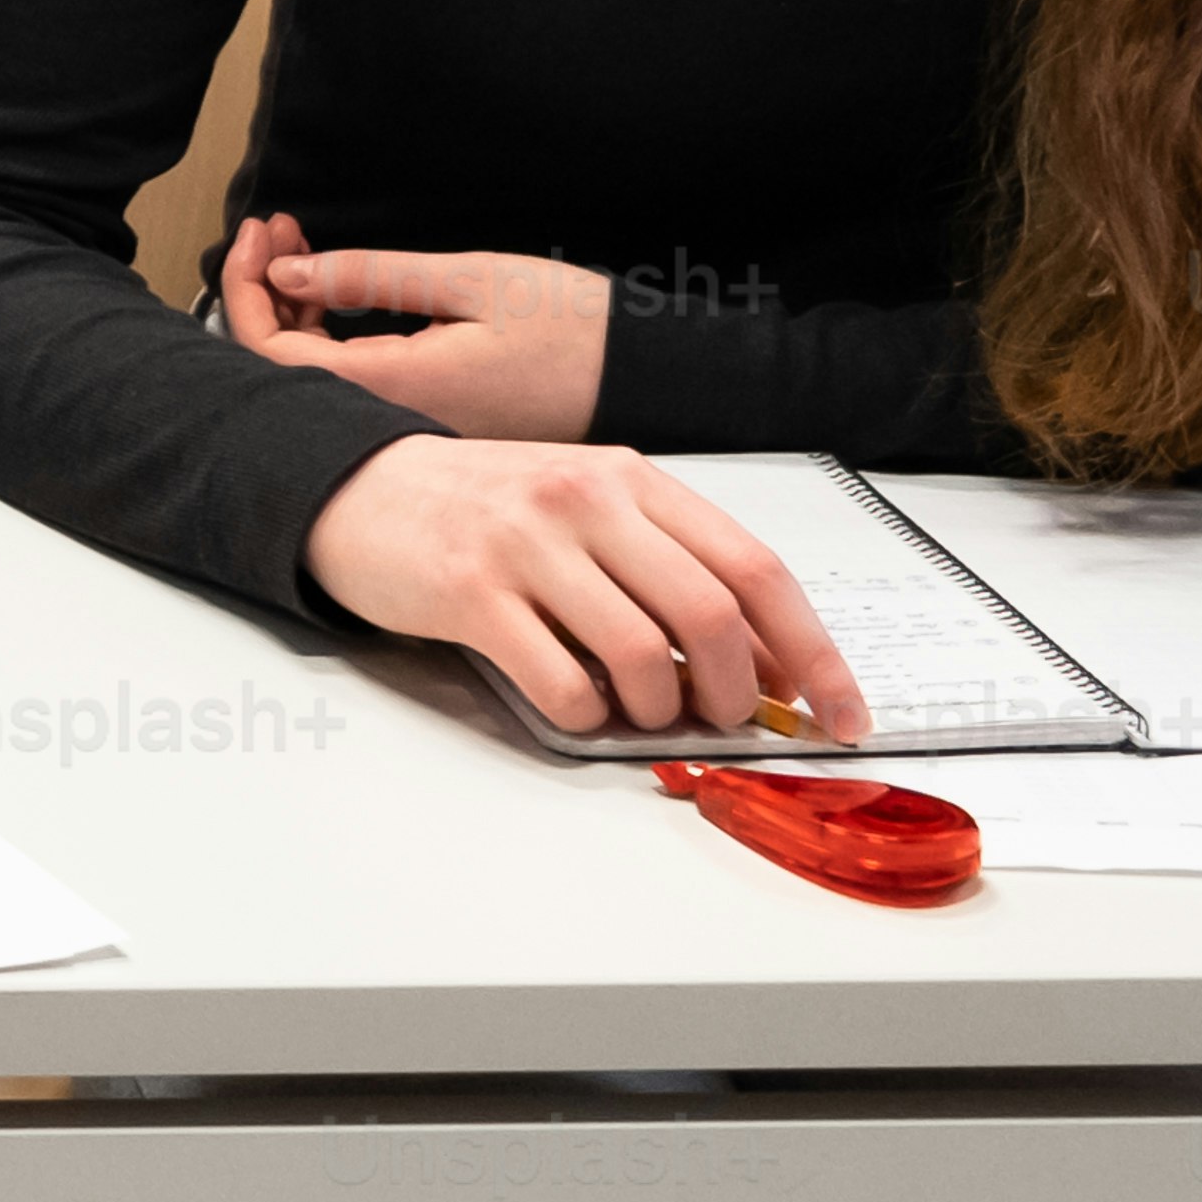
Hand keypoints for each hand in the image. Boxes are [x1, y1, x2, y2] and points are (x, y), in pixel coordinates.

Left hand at [221, 213, 614, 442]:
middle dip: (264, 290)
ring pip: (316, 374)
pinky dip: (331, 329)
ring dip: (297, 305)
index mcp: (395, 387)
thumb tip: (285, 274)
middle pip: (282, 369)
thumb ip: (370, 276)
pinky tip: (339, 288)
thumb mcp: (470, 280)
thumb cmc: (574, 328)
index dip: (245, 291)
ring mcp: (410, 425)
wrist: (646, 379)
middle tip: (278, 229)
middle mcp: (392, 420)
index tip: (261, 232)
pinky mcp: (428, 419)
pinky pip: (354, 380)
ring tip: (303, 244)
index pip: (272, 357)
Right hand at [296, 438, 874, 747]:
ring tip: (642, 713)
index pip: (756, 568)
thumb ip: (670, 568)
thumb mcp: (590, 513)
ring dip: (659, 710)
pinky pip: (561, 683)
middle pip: (710, 614)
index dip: (813, 652)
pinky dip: (587, 716)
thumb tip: (764, 664)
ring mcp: (528, 543)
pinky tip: (576, 704)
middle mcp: (588, 500)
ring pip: (641, 655)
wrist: (359, 488)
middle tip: (726, 721)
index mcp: (633, 479)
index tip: (841, 713)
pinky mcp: (472, 592)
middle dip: (737, 692)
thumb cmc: (487, 508)